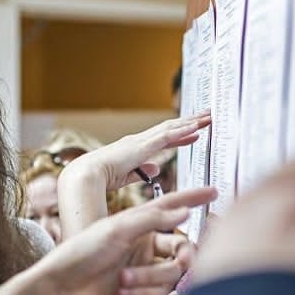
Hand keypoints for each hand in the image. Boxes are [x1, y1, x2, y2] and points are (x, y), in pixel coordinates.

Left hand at [35, 186, 216, 294]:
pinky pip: (160, 293)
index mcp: (135, 223)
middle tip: (184, 260)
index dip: (192, 199)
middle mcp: (141, 244)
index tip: (213, 191)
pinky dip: (144, 294)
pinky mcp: (139, 294)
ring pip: (171, 272)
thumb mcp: (114, 230)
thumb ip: (151, 219)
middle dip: (182, 255)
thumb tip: (183, 212)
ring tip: (124, 281)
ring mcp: (141, 269)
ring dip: (150, 278)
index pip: (171, 207)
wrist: (58, 293)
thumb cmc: (79, 255)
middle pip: (180, 246)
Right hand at [62, 112, 210, 191]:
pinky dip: (182, 132)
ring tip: (208, 117)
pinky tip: (196, 129)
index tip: (195, 132)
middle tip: (207, 116)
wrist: (86, 176)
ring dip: (191, 122)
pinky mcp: (141, 146)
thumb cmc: (99, 179)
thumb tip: (157, 167)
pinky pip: (166, 136)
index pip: (163, 138)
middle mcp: (139, 140)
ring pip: (171, 128)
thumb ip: (141, 171)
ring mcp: (141, 141)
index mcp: (135, 148)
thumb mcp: (126, 176)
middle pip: (170, 128)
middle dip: (190, 122)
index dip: (181, 134)